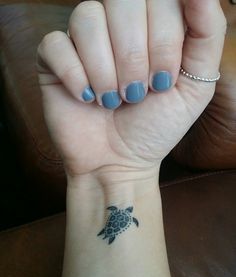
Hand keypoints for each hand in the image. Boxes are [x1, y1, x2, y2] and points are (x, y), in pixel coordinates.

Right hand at [37, 0, 225, 177]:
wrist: (118, 161)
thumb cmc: (155, 126)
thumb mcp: (195, 85)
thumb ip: (205, 34)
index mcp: (151, 25)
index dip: (163, 41)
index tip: (163, 82)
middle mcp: (115, 26)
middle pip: (121, 1)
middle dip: (134, 56)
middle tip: (137, 94)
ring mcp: (82, 41)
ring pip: (87, 18)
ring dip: (105, 70)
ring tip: (112, 100)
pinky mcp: (54, 60)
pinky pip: (55, 43)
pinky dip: (75, 76)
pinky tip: (86, 98)